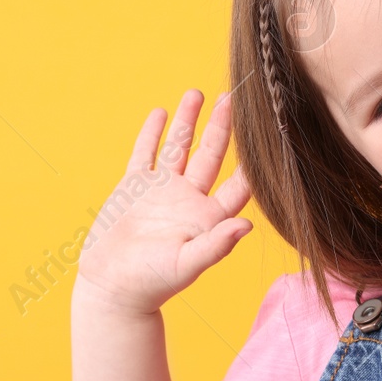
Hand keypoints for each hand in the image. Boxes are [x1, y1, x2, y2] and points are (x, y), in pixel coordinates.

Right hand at [75, 89, 253, 315]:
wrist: (113, 288)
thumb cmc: (154, 283)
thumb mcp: (187, 264)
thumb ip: (216, 245)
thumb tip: (247, 226)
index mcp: (208, 217)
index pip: (238, 184)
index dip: (253, 162)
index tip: (268, 134)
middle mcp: (189, 199)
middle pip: (211, 155)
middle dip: (222, 127)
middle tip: (233, 98)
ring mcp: (162, 191)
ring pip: (178, 147)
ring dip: (188, 120)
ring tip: (198, 92)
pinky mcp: (134, 188)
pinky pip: (145, 154)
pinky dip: (152, 133)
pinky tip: (161, 112)